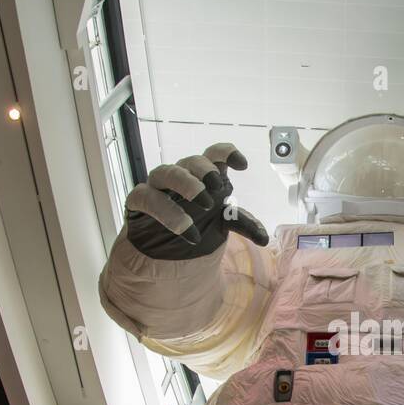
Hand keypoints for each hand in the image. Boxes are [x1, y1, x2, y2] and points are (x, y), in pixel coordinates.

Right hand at [124, 142, 268, 259]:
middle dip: (205, 170)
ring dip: (186, 185)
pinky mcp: (139, 201)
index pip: (214, 154)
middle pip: (191, 161)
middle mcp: (180, 176)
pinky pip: (148, 198)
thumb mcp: (221, 224)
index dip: (227, 152)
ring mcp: (157, 186)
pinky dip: (169, 214)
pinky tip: (188, 232)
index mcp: (203, 176)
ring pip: (166, 172)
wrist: (163, 252)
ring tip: (204, 204)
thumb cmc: (194, 225)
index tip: (242, 165)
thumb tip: (264, 237)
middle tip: (218, 188)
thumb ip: (242, 224)